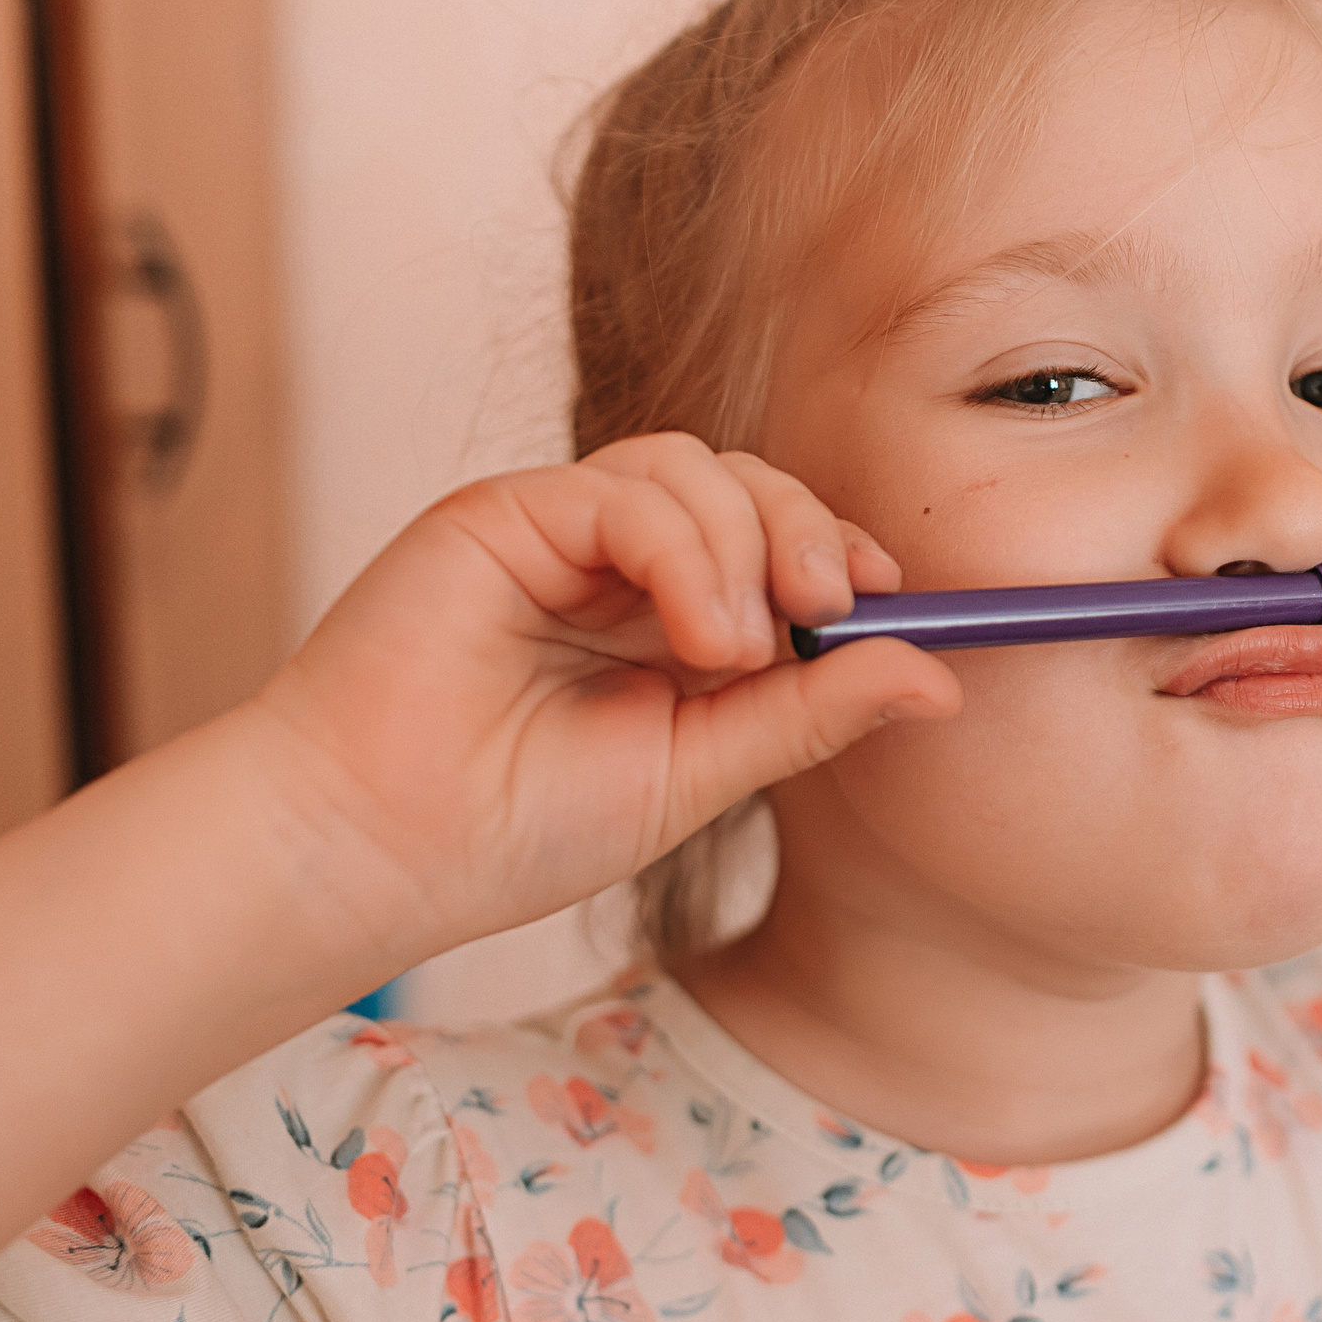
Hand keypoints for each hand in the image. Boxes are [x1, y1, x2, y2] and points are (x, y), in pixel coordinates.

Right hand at [250, 434, 961, 956]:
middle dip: (811, 535)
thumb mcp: (701, 771)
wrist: (381, 849)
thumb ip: (809, 713)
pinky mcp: (506, 513)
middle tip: (835, 604)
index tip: (896, 601)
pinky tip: (693, 634)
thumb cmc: (517, 827)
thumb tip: (939, 681)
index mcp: (670, 625)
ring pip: (697, 471)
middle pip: (752, 489)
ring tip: (735, 651)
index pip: (782, 549)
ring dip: (743, 546)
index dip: (844, 558)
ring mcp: (562, 534)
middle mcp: (622, 568)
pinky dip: (681, 547)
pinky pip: (626, 490)